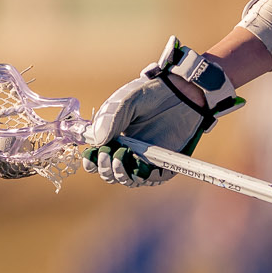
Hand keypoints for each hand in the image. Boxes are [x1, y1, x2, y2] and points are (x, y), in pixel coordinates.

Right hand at [82, 37, 242, 186]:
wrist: (180, 92)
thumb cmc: (150, 94)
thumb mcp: (125, 101)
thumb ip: (110, 119)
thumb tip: (98, 142)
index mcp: (111, 138)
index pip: (95, 159)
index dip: (91, 162)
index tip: (92, 155)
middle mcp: (126, 152)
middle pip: (110, 174)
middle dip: (106, 168)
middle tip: (110, 153)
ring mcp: (144, 158)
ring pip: (128, 179)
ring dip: (122, 174)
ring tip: (123, 155)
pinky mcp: (163, 162)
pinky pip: (152, 178)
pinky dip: (144, 176)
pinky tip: (140, 164)